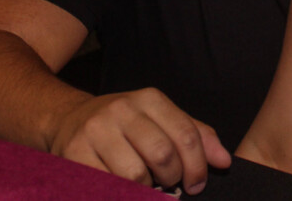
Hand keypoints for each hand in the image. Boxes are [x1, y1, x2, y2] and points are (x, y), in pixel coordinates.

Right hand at [49, 88, 230, 192]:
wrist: (67, 119)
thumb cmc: (123, 126)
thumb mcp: (159, 120)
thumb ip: (195, 136)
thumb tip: (224, 161)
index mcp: (149, 99)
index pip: (186, 133)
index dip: (198, 165)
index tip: (197, 184)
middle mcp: (122, 109)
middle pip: (162, 154)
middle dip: (172, 178)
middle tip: (169, 185)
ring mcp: (95, 130)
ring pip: (135, 175)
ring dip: (145, 190)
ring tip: (144, 186)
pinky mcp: (73, 153)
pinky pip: (107, 186)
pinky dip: (120, 193)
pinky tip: (122, 190)